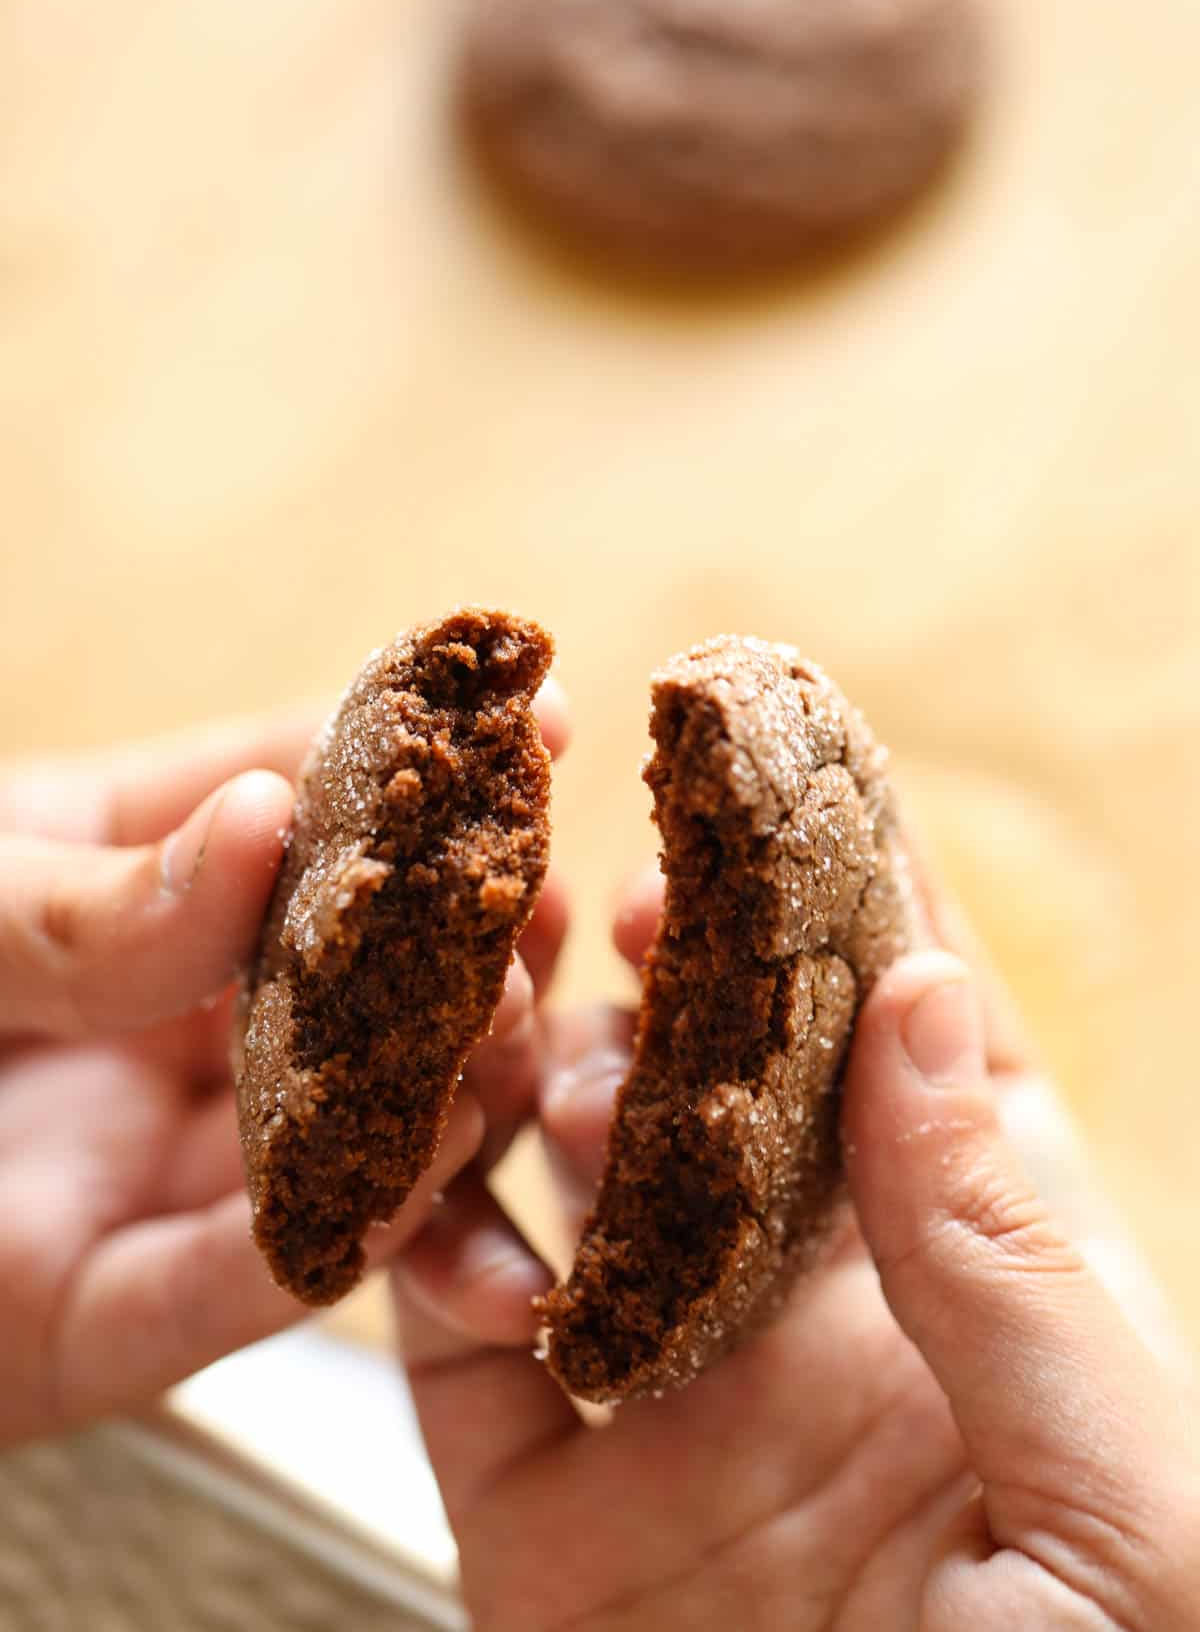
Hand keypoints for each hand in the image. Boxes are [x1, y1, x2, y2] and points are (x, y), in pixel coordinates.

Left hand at [0, 685, 568, 1445]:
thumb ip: (87, 895)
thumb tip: (266, 822)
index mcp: (127, 884)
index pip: (298, 806)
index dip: (420, 771)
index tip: (536, 726)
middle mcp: (159, 1025)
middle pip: (348, 987)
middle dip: (461, 958)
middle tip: (532, 927)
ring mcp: (137, 1173)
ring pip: (325, 1149)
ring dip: (432, 1117)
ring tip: (502, 1075)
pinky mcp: (93, 1322)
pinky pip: (221, 1296)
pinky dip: (316, 1261)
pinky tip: (406, 1214)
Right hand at [393, 865, 1199, 1630]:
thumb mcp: (1123, 1504)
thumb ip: (1009, 1249)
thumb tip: (925, 997)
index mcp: (969, 1283)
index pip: (902, 1044)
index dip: (848, 896)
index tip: (783, 764)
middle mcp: (800, 1302)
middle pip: (710, 1068)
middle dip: (661, 953)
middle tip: (618, 875)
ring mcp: (652, 1377)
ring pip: (559, 1159)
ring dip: (525, 1059)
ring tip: (510, 990)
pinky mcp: (525, 1481)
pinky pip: (443, 1318)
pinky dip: (421, 1231)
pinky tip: (439, 1184)